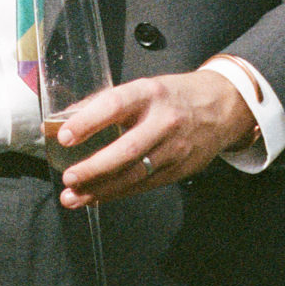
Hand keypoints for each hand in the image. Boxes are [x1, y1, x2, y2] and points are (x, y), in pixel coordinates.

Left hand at [52, 69, 255, 206]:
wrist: (220, 108)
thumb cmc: (172, 96)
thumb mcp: (143, 88)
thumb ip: (107, 102)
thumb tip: (67, 117)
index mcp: (149, 93)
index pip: (115, 105)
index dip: (88, 121)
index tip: (63, 135)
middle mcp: (164, 121)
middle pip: (127, 149)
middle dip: (94, 167)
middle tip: (69, 177)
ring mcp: (174, 148)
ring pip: (134, 175)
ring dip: (101, 189)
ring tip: (73, 197)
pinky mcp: (179, 170)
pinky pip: (144, 186)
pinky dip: (117, 194)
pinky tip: (96, 197)